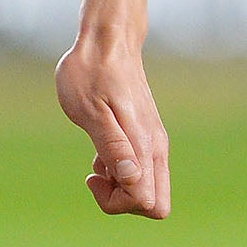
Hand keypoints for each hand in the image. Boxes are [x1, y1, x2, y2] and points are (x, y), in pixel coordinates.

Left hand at [56, 34, 169, 218]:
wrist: (106, 42)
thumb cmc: (91, 74)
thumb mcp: (92, 112)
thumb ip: (113, 148)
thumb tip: (131, 182)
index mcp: (145, 146)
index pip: (146, 202)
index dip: (116, 201)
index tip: (94, 174)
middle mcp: (156, 149)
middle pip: (154, 205)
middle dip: (121, 201)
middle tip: (97, 172)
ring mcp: (153, 144)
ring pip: (146, 190)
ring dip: (118, 185)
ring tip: (98, 156)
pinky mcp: (146, 137)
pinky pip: (139, 172)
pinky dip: (119, 171)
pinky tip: (102, 147)